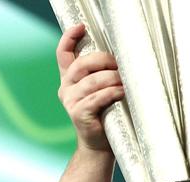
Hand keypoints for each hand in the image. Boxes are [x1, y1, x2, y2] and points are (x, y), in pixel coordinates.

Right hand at [56, 24, 123, 151]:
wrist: (98, 145)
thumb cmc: (104, 116)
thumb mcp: (99, 92)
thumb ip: (101, 76)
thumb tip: (121, 61)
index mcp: (69, 79)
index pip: (64, 54)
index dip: (69, 38)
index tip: (81, 27)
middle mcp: (66, 88)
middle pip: (81, 65)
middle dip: (103, 60)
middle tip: (120, 64)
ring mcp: (70, 101)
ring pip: (92, 81)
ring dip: (112, 78)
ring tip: (126, 80)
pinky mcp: (79, 113)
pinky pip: (97, 97)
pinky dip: (112, 93)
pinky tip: (123, 92)